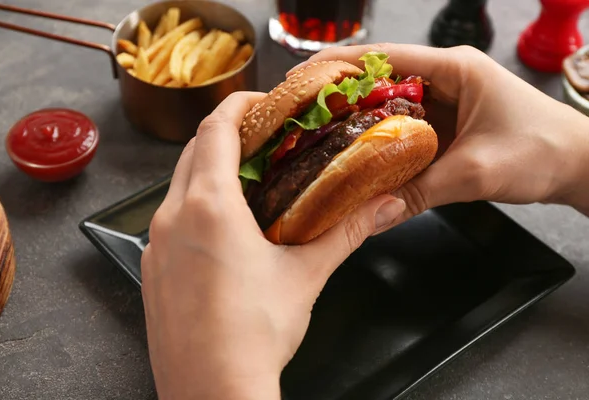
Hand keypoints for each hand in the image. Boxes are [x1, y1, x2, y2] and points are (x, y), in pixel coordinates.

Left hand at [140, 92, 405, 398]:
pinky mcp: (152, 270)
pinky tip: (223, 230)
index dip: (238, 105)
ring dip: (209, 173)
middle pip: (194, 152)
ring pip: (178, 186)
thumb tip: (380, 205)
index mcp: (209, 207)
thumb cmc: (252, 337)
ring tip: (248, 182)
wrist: (212, 393)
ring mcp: (155, 245)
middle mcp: (172, 219)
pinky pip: (170, 221)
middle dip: (226, 136)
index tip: (260, 102)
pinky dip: (194, 207)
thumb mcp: (305, 275)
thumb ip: (345, 231)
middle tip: (261, 140)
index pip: (215, 129)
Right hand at [289, 44, 588, 222]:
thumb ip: (421, 192)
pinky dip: (379, 142)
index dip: (338, 65)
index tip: (303, 79)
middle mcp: (444, 78)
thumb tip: (373, 214)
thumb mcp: (475, 172)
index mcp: (453, 68)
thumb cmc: (543, 151)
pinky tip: (358, 158)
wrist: (579, 165)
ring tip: (319, 139)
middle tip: (302, 117)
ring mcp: (444, 102)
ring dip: (357, 122)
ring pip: (388, 106)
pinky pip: (403, 129)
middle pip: (378, 80)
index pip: (383, 57)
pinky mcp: (446, 125)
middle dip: (339, 95)